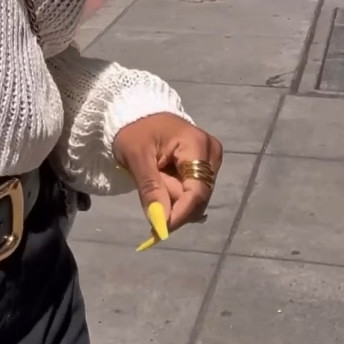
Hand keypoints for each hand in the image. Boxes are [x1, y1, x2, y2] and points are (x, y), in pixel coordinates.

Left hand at [112, 112, 222, 247]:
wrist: (133, 113)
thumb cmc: (133, 130)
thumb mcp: (136, 157)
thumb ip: (151, 189)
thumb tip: (162, 222)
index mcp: (197, 145)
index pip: (197, 191)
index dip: (180, 214)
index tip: (160, 230)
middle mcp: (210, 153)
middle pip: (198, 197)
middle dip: (173, 204)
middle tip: (148, 197)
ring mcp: (209, 159)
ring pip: (195, 197)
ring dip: (172, 198)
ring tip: (154, 178)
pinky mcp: (203, 165)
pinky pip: (192, 190)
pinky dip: (175, 194)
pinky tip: (162, 182)